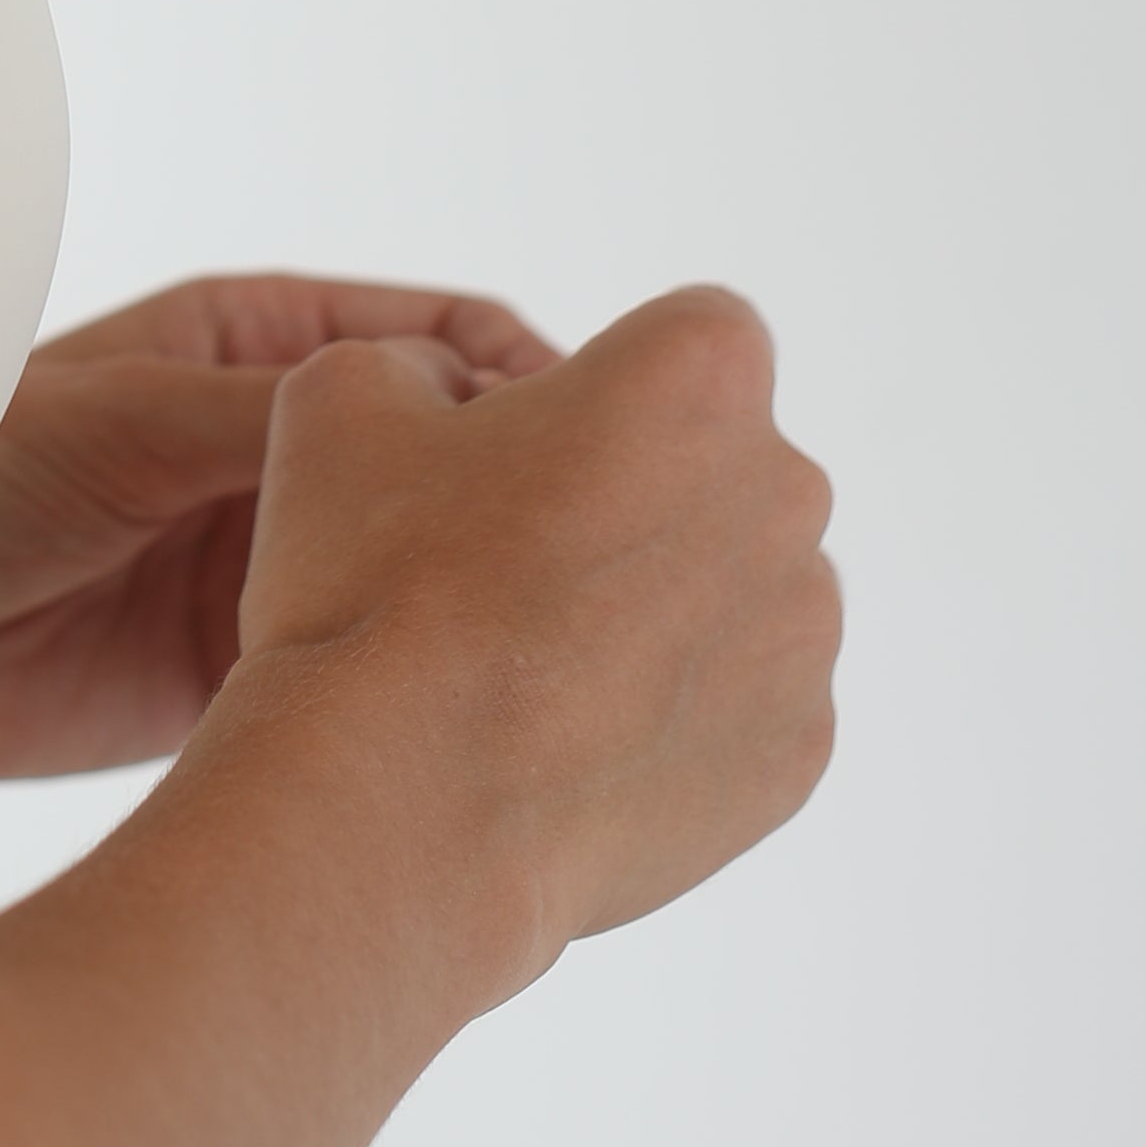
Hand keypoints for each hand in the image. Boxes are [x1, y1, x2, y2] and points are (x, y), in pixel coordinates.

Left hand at [0, 274, 558, 784]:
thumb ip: (269, 413)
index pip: (445, 338)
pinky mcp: (250, 673)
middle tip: (603, 568)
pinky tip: (479, 725)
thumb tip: (430, 408)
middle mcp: (281, 449)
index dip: (525, 384)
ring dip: (482, 610)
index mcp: (260, 345)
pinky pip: (365, 675)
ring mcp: (273, 561)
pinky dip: (419, 696)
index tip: (588, 450)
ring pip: (423, 575)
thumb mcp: (123, 418)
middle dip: (527, 506)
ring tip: (558, 657)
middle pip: (452, 464)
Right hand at [233, 284, 840, 977]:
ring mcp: (803, 634)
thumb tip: (456, 403)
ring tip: (532, 665)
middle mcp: (787, 491)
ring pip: (734, 587)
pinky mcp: (799, 753)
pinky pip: (741, 703)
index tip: (525, 450)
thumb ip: (424, 361)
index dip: (602, 385)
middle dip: (637, 495)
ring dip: (659, 604)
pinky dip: (675, 711)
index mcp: (701, 373)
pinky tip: (568, 737)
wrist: (403, 809)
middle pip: (718, 466)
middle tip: (511, 561)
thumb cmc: (374, 585)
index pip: (687, 336)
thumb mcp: (342, 396)